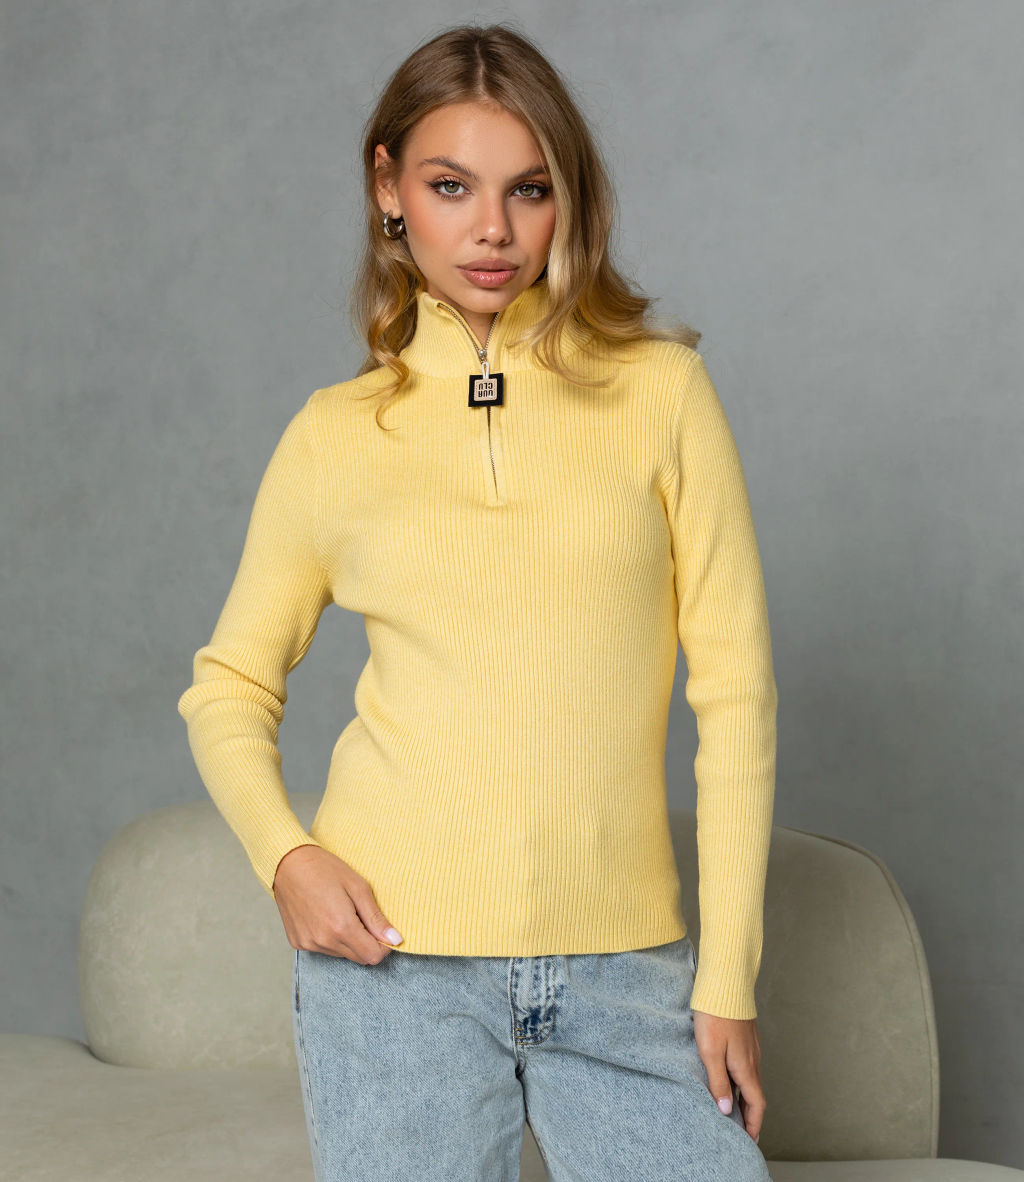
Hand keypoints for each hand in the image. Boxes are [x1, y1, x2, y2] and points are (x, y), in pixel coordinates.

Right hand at [271, 844, 403, 964]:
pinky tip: (325, 916)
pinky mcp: (298, 943)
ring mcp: (309, 944)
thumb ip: (376, 918)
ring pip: (342, 954)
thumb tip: (395, 939)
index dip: (383, 946)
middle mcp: (324, 941)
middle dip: (367, 942)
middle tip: (362, 916)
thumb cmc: (324, 869)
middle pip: (359, 958)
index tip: (382, 930)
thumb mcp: (358, 887)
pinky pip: (323, 949)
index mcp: (341, 927)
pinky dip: (330, 938)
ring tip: (341, 912)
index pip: (373, 956)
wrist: (288, 864)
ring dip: (348, 940)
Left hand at [692, 1010, 764, 1142]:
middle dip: (749, 1114)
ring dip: (744, 1097)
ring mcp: (751, 1048)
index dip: (754, 1125)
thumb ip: (718, 1082)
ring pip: (750, 1079)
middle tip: (738, 1129)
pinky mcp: (745, 1037)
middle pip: (755, 1094)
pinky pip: (746, 1066)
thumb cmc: (715, 1016)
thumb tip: (727, 1111)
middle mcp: (753, 1060)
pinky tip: (727, 1077)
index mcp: (746, 1068)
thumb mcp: (710, 1052)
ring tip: (730, 1108)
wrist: (725, 984)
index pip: (756, 1104)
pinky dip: (740, 1080)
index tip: (749, 1140)